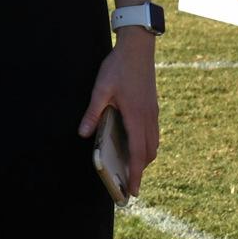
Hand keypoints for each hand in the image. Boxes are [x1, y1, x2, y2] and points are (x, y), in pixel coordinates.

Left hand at [79, 34, 160, 198]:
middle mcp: (149, 118)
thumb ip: (92, 112)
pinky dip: (147, 144)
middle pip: (149, 152)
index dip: (136, 174)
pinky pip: (154, 133)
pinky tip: (136, 142)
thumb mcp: (101, 89)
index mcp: (137, 117)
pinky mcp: (153, 106)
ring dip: (145, 157)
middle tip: (129, 182)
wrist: (138, 47)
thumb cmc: (119, 67)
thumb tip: (83, 134)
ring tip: (132, 166)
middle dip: (141, 169)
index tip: (133, 191)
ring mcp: (153, 112)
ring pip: (154, 143)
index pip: (138, 154)